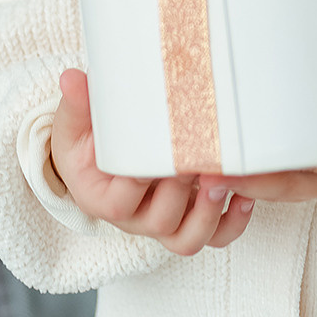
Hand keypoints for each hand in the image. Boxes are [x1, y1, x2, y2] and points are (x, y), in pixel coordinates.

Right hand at [48, 69, 255, 255]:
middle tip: (199, 157)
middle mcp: (132, 219)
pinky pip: (213, 239)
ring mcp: (160, 225)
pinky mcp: (186, 224)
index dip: (141, 180)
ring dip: (209, 212)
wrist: (96, 158)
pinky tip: (245, 197)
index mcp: (101, 199)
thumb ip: (78, 103)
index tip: (158, 150)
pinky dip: (232, 224)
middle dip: (183, 191)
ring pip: (187, 238)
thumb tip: (72, 78)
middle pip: (160, 220)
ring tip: (223, 180)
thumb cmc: (85, 141)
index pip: (120, 200)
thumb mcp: (75, 122)